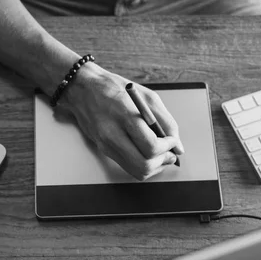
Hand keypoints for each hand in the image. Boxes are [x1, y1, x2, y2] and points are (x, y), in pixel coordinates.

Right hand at [58, 63, 184, 180]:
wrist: (82, 88)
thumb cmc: (115, 88)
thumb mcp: (147, 96)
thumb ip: (166, 121)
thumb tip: (178, 146)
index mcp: (124, 116)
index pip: (151, 146)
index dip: (168, 148)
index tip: (173, 142)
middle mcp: (112, 134)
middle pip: (144, 164)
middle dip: (163, 161)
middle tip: (170, 153)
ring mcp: (106, 145)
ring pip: (137, 171)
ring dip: (155, 167)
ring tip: (161, 155)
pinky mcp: (103, 150)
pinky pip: (128, 166)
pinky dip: (143, 164)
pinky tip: (148, 154)